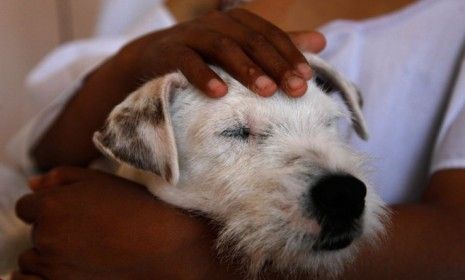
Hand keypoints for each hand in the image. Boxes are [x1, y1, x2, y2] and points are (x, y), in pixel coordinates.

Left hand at [14, 167, 233, 279]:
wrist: (164, 244)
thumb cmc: (135, 207)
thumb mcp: (99, 180)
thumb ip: (61, 177)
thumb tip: (33, 185)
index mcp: (50, 205)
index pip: (27, 206)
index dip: (49, 206)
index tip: (71, 210)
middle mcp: (46, 236)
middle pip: (35, 231)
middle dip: (53, 227)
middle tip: (87, 227)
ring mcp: (54, 265)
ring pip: (35, 258)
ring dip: (52, 252)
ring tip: (86, 248)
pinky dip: (51, 273)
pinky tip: (76, 264)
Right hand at [116, 8, 325, 96]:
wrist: (153, 58)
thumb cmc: (207, 58)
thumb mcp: (243, 52)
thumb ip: (278, 48)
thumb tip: (321, 40)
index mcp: (238, 22)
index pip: (270, 36)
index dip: (290, 55)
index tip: (308, 79)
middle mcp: (218, 23)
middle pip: (252, 41)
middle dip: (276, 65)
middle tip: (296, 90)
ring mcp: (193, 35)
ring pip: (224, 47)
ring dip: (246, 70)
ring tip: (266, 92)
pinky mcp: (170, 51)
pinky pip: (188, 62)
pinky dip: (204, 76)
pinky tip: (220, 94)